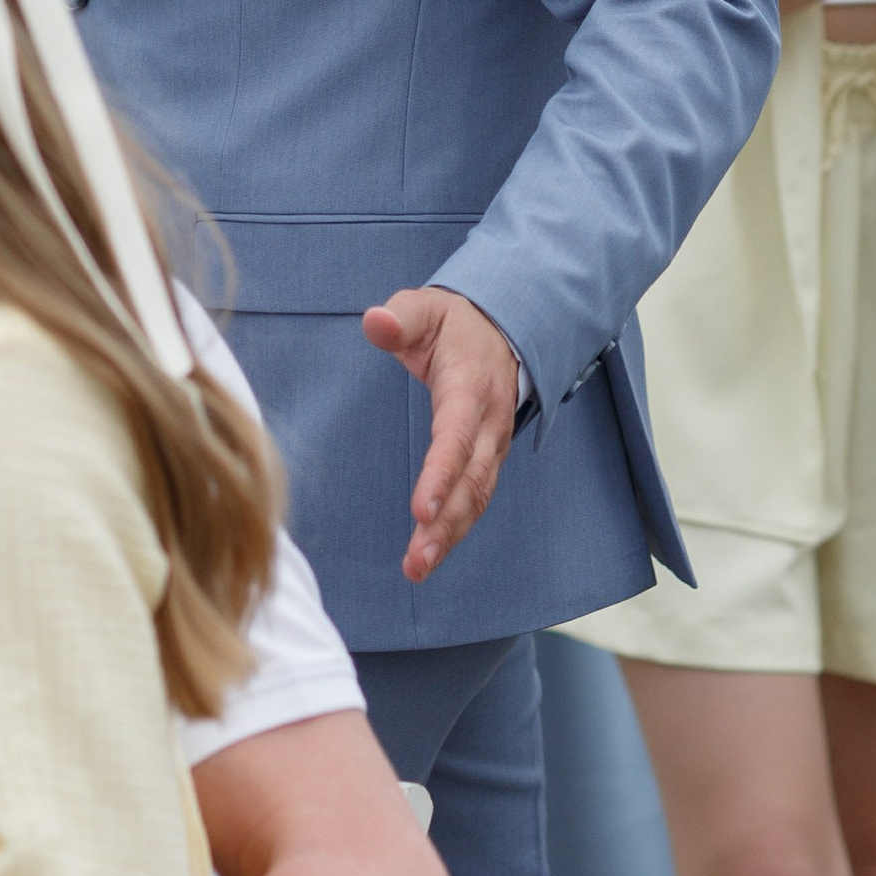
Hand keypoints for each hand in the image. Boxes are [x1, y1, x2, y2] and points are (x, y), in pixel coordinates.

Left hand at [360, 283, 521, 583]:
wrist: (500, 329)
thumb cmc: (452, 324)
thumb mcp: (425, 307)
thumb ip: (400, 317)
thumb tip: (374, 322)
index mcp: (470, 388)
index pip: (457, 437)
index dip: (441, 474)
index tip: (420, 508)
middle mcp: (489, 423)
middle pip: (471, 481)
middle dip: (445, 524)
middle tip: (417, 560)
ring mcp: (493, 444)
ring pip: (476, 497)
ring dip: (450, 535)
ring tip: (418, 568)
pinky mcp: (487, 458)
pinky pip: (475, 497)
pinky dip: (456, 528)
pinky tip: (431, 553)